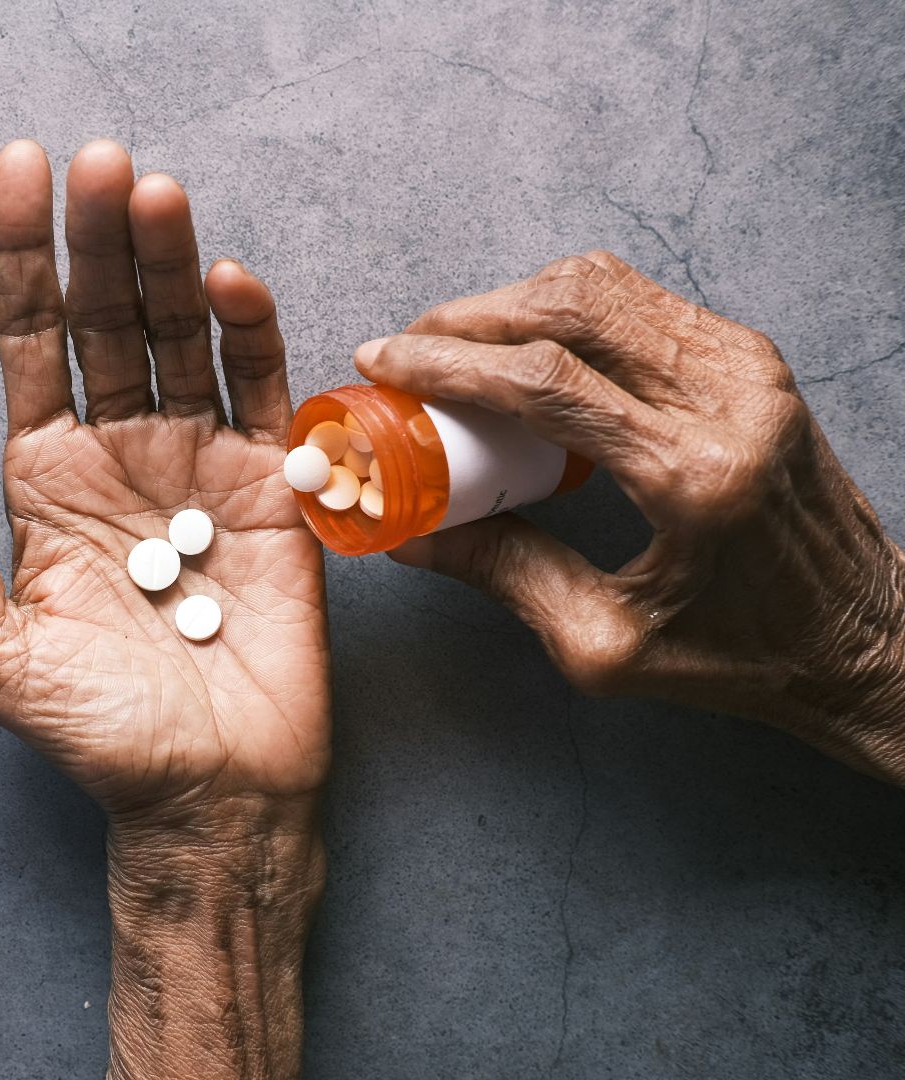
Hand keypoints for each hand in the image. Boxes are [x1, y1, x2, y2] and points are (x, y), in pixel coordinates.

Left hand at [0, 139, 328, 1077]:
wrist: (208, 792)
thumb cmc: (95, 732)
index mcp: (42, 476)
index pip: (29, 340)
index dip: (22, 256)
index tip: (17, 171)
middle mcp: (116, 451)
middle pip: (105, 319)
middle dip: (99, 238)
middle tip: (101, 161)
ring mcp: (196, 460)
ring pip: (180, 336)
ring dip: (170, 262)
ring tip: (157, 193)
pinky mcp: (271, 484)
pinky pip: (260, 390)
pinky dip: (251, 332)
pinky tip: (231, 280)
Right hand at [356, 251, 904, 780]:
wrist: (865, 639)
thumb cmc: (745, 654)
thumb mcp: (606, 645)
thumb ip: (506, 574)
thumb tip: (413, 534)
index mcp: (691, 475)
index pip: (547, 380)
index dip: (448, 360)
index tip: (384, 360)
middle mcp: (729, 403)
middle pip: (571, 306)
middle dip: (470, 316)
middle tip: (408, 346)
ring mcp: (749, 370)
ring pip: (606, 286)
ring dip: (516, 301)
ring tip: (458, 343)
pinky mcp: (753, 361)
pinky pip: (641, 302)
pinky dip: (567, 309)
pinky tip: (527, 348)